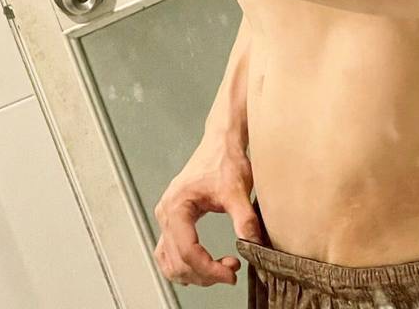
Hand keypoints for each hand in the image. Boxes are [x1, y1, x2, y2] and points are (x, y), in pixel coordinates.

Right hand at [153, 139, 261, 287]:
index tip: (232, 273)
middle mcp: (166, 213)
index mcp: (177, 206)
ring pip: (170, 262)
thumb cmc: (225, 161)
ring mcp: (167, 217)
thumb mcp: (238, 191)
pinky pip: (170, 253)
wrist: (221, 143)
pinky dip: (185, 265)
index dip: (209, 269)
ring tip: (220, 270)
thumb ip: (244, 220)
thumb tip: (252, 247)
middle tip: (230, 272)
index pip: (188, 252)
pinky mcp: (173, 219)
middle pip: (177, 262)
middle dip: (204, 273)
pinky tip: (206, 265)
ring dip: (193, 273)